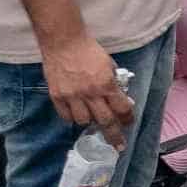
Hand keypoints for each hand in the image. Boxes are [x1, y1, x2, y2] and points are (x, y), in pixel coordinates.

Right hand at [42, 33, 132, 147]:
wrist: (63, 42)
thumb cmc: (89, 51)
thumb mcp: (109, 64)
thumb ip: (114, 82)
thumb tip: (119, 96)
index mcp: (106, 84)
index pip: (122, 109)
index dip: (127, 118)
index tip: (129, 123)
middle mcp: (90, 93)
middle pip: (105, 121)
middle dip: (114, 135)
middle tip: (118, 145)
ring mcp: (72, 96)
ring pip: (84, 121)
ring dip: (91, 122)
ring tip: (93, 118)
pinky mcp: (57, 96)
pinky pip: (66, 116)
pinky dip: (72, 117)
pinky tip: (77, 113)